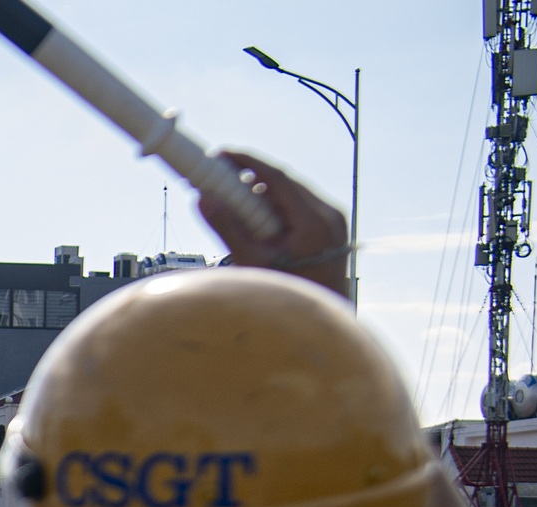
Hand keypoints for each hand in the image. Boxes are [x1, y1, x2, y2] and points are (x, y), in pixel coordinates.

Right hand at [197, 150, 350, 298]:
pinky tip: (256, 220)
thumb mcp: (251, 261)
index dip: (247, 162)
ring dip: (262, 194)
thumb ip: (227, 228)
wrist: (316, 321)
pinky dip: (275, 208)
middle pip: (285, 184)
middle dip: (250, 179)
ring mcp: (334, 221)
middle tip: (220, 179)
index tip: (221, 156)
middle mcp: (329, 215)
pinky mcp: (331, 228)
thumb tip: (203, 200)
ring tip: (234, 204)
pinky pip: (299, 208)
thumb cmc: (284, 295)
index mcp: (314, 221)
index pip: (277, 177)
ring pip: (292, 194)